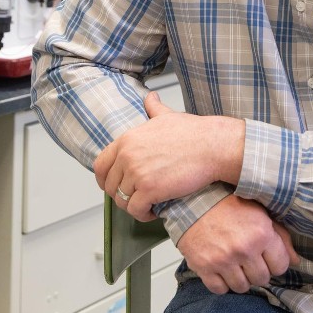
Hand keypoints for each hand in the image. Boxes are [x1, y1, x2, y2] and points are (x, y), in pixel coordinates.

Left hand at [94, 92, 244, 220]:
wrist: (212, 146)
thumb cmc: (194, 133)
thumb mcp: (167, 116)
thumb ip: (153, 108)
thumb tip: (150, 97)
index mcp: (127, 140)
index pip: (100, 165)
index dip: (105, 179)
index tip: (114, 186)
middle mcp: (127, 156)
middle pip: (109, 186)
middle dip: (121, 195)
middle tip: (136, 197)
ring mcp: (137, 173)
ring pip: (122, 200)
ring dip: (133, 206)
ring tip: (147, 205)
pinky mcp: (150, 189)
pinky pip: (136, 210)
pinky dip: (143, 215)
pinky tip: (154, 211)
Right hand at [177, 195, 298, 293]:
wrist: (193, 201)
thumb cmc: (228, 204)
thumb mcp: (260, 213)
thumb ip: (281, 237)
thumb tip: (296, 260)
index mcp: (261, 234)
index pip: (281, 266)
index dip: (274, 262)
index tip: (266, 256)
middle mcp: (244, 249)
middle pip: (262, 279)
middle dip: (257, 271)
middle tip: (249, 259)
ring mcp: (223, 260)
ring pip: (242, 287)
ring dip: (240, 278)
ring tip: (234, 263)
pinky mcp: (204, 267)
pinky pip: (220, 290)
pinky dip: (221, 283)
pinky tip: (221, 268)